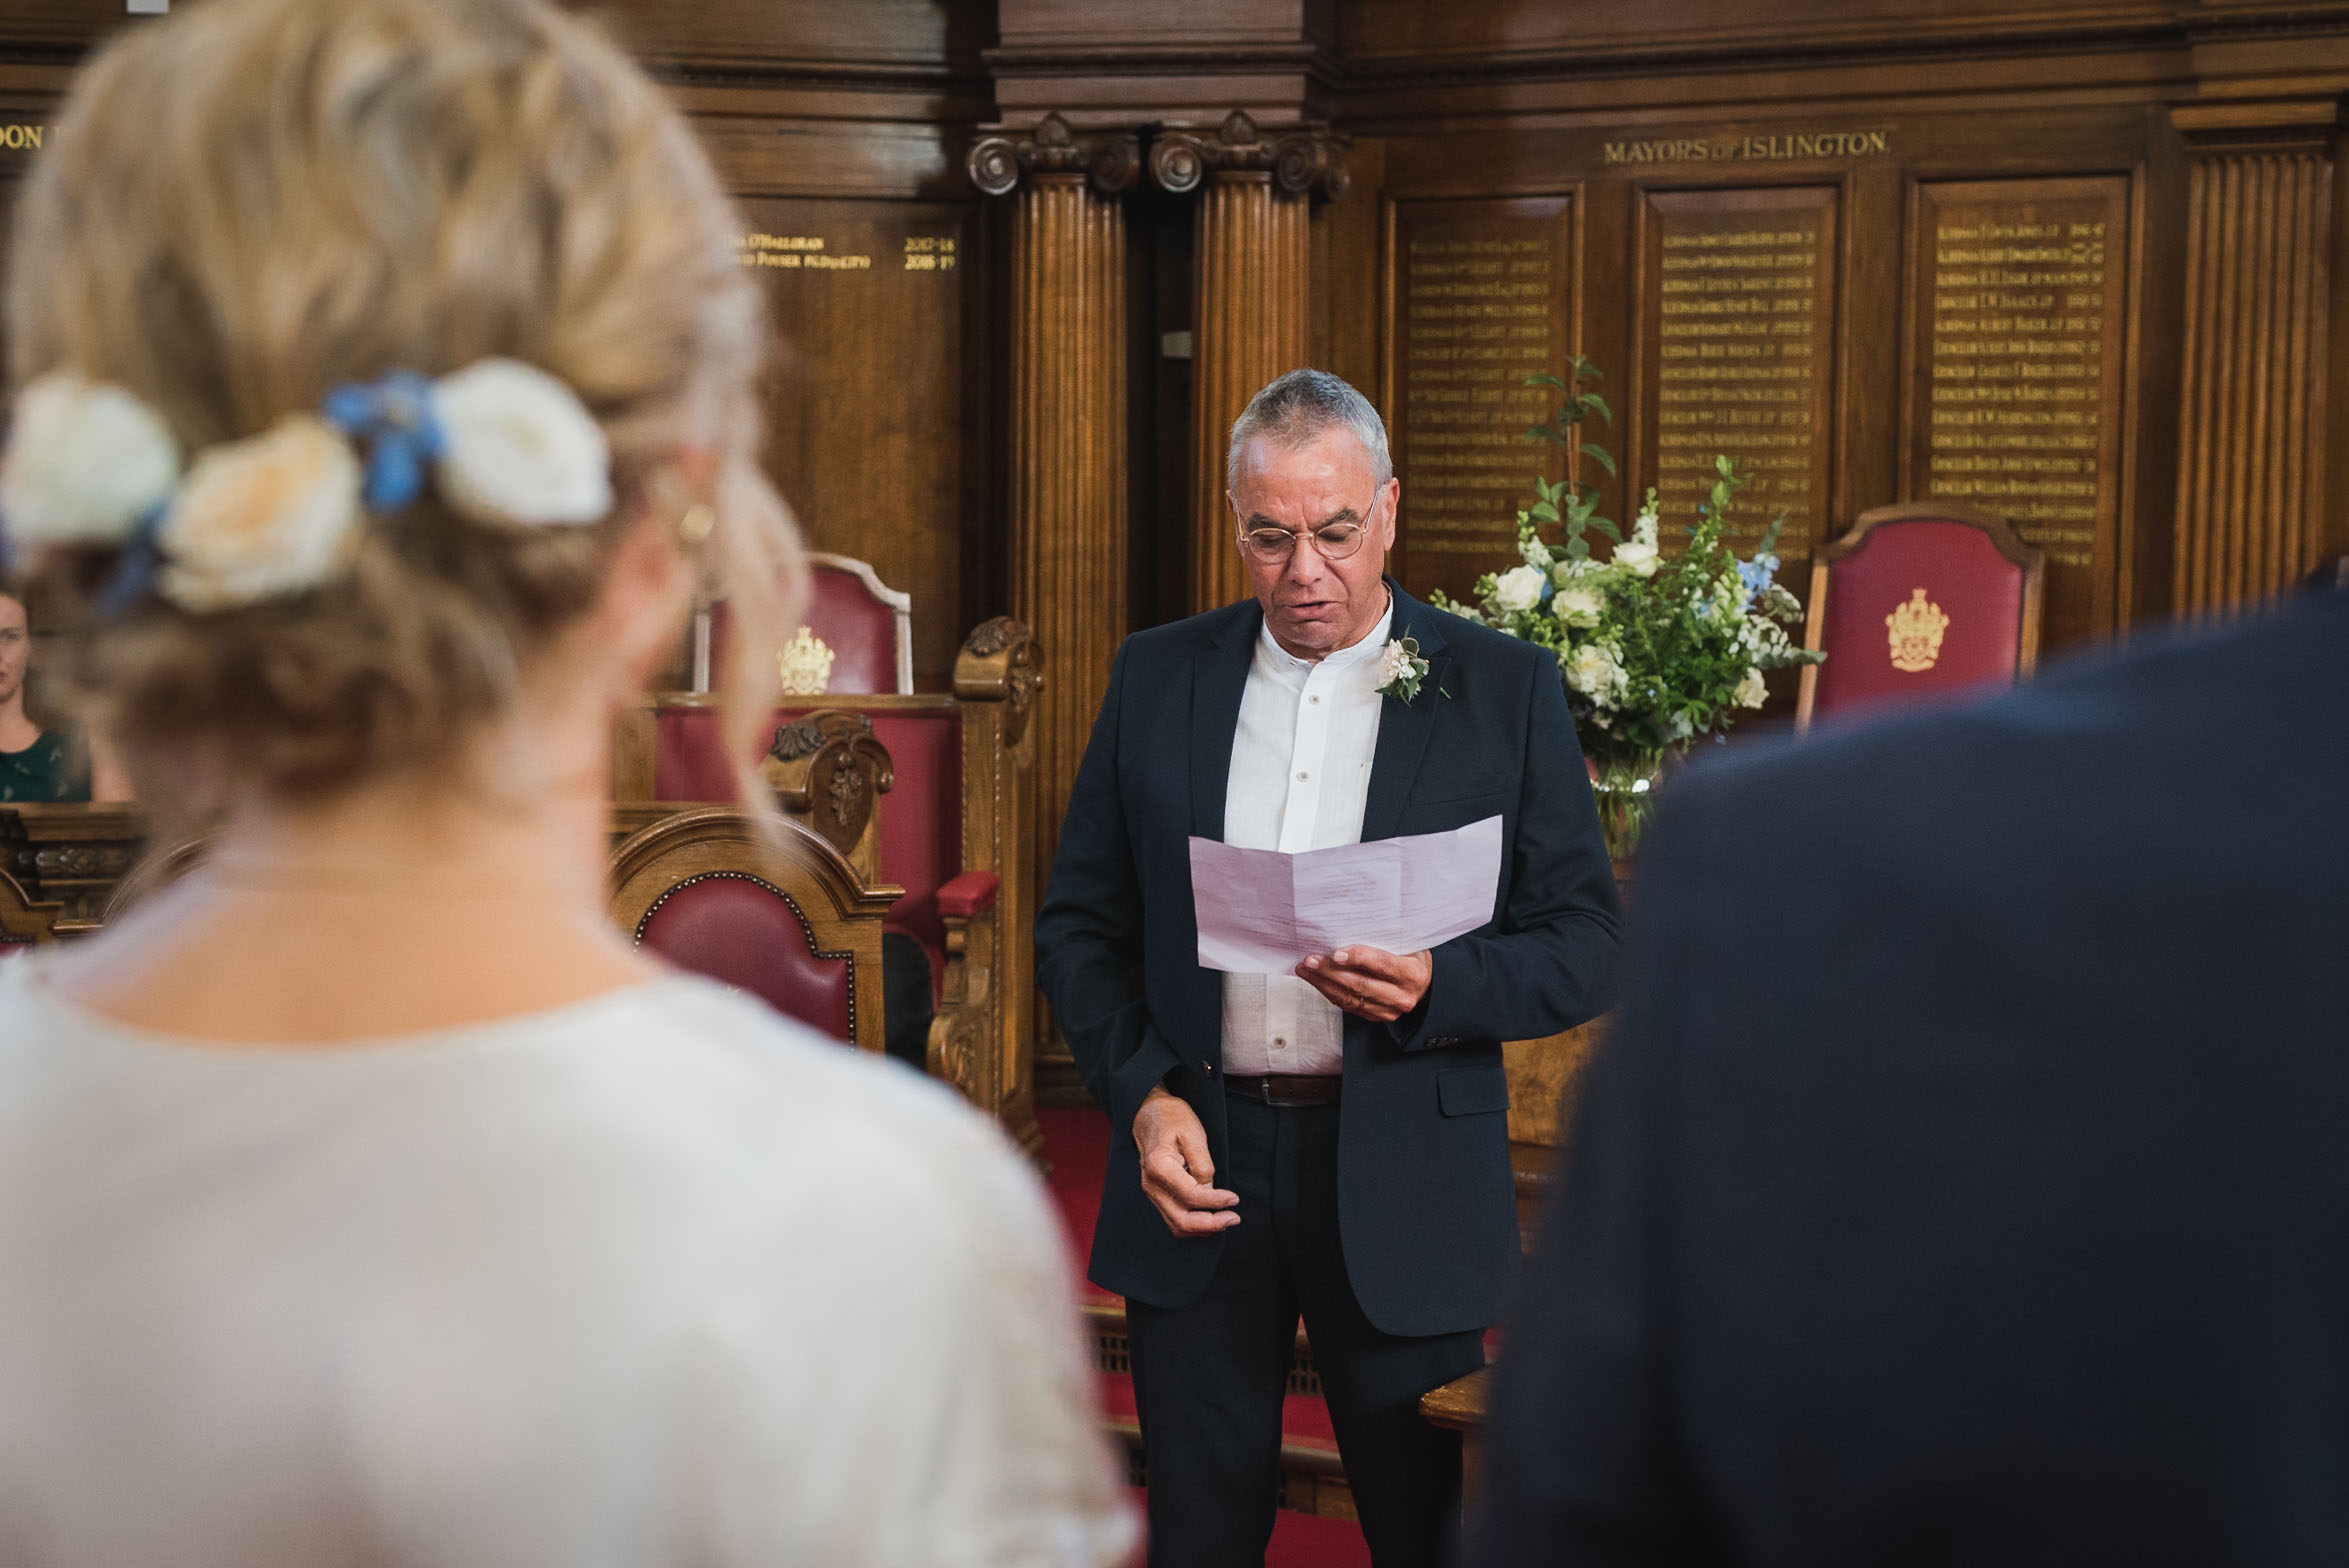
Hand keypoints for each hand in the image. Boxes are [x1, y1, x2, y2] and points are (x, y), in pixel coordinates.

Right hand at [1133, 1087, 1239, 1236]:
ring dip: (1203, 1229)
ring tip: (1226, 1219)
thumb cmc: (1173, 1119)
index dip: (1216, 1202)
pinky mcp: (1157, 1195)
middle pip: (1182, 1220)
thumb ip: (1202, 1164)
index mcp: (1160, 1167)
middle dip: (1211, 1224)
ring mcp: (1152, 1192)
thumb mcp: (1194, 1133)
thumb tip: (1209, 1190)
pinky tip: (1211, 1216)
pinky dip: (1194, 1225)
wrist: (1149, 1113)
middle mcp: (1152, 1185)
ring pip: (1177, 1226)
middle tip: (1234, 1218)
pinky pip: (1174, 1219)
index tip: (1234, 1199)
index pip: (1191, 1196)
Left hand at [1296, 945, 1431, 1022]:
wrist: (1428, 986)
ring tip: (1306, 970)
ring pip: (1350, 998)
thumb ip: (1386, 939)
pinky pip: (1349, 1006)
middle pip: (1360, 985)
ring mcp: (1389, 1010)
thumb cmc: (1414, 959)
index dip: (1358, 958)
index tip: (1335, 952)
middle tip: (1310, 960)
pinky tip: (1317, 981)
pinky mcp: (1378, 1017)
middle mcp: (1402, 996)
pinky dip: (1330, 993)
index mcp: (1412, 974)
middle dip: (1330, 972)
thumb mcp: (1409, 944)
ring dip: (1323, 983)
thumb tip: (1350, 926)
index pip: (1382, 965)